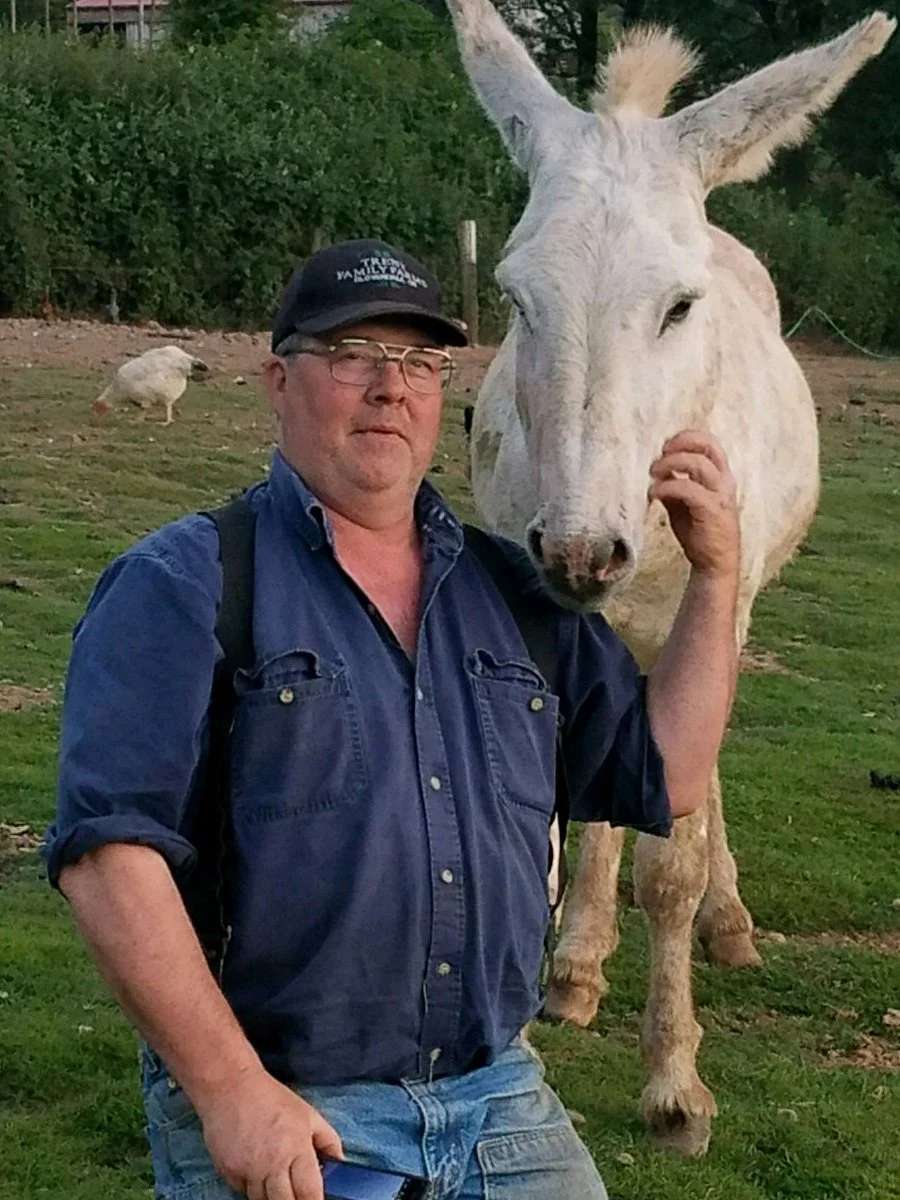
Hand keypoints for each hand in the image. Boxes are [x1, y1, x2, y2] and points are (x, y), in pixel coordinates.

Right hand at [195, 1067, 342, 1199]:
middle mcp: (273, 1164)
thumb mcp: (308, 1114)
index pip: (310, 1192)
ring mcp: (249, 1171)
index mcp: (297, 1148)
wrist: (231, 1086)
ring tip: (278, 1183)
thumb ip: (328, 1140)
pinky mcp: (229, 1173)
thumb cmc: (271, 1098)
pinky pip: (244, 1192)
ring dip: (273, 1198)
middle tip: (298, 1195)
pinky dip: (253, 1189)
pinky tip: (257, 1175)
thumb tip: (340, 1163)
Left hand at [649, 431, 739, 579]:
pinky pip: (688, 488)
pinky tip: (654, 493)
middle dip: (680, 444)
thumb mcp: (684, 504)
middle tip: (658, 454)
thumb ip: (675, 484)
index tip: (665, 445)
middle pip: (707, 446)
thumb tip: (655, 469)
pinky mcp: (711, 510)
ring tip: (652, 473)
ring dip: (670, 463)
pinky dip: (667, 486)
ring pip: (698, 463)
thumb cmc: (699, 533)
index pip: (710, 443)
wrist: (714, 565)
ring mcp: (720, 495)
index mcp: (721, 477)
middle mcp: (724, 482)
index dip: (687, 438)